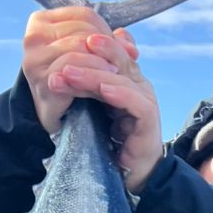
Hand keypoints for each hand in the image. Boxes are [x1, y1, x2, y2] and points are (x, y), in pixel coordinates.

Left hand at [21, 8, 163, 192]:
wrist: (131, 174)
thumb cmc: (110, 141)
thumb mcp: (92, 108)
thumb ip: (85, 86)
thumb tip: (63, 66)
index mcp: (126, 78)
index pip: (112, 52)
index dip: (94, 43)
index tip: (67, 38)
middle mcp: (138, 85)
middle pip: (118, 60)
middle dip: (92, 53)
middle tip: (66, 48)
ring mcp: (145, 102)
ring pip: (122, 80)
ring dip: (94, 75)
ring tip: (69, 73)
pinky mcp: (149, 121)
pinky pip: (136, 103)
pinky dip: (119, 94)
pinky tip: (101, 90)